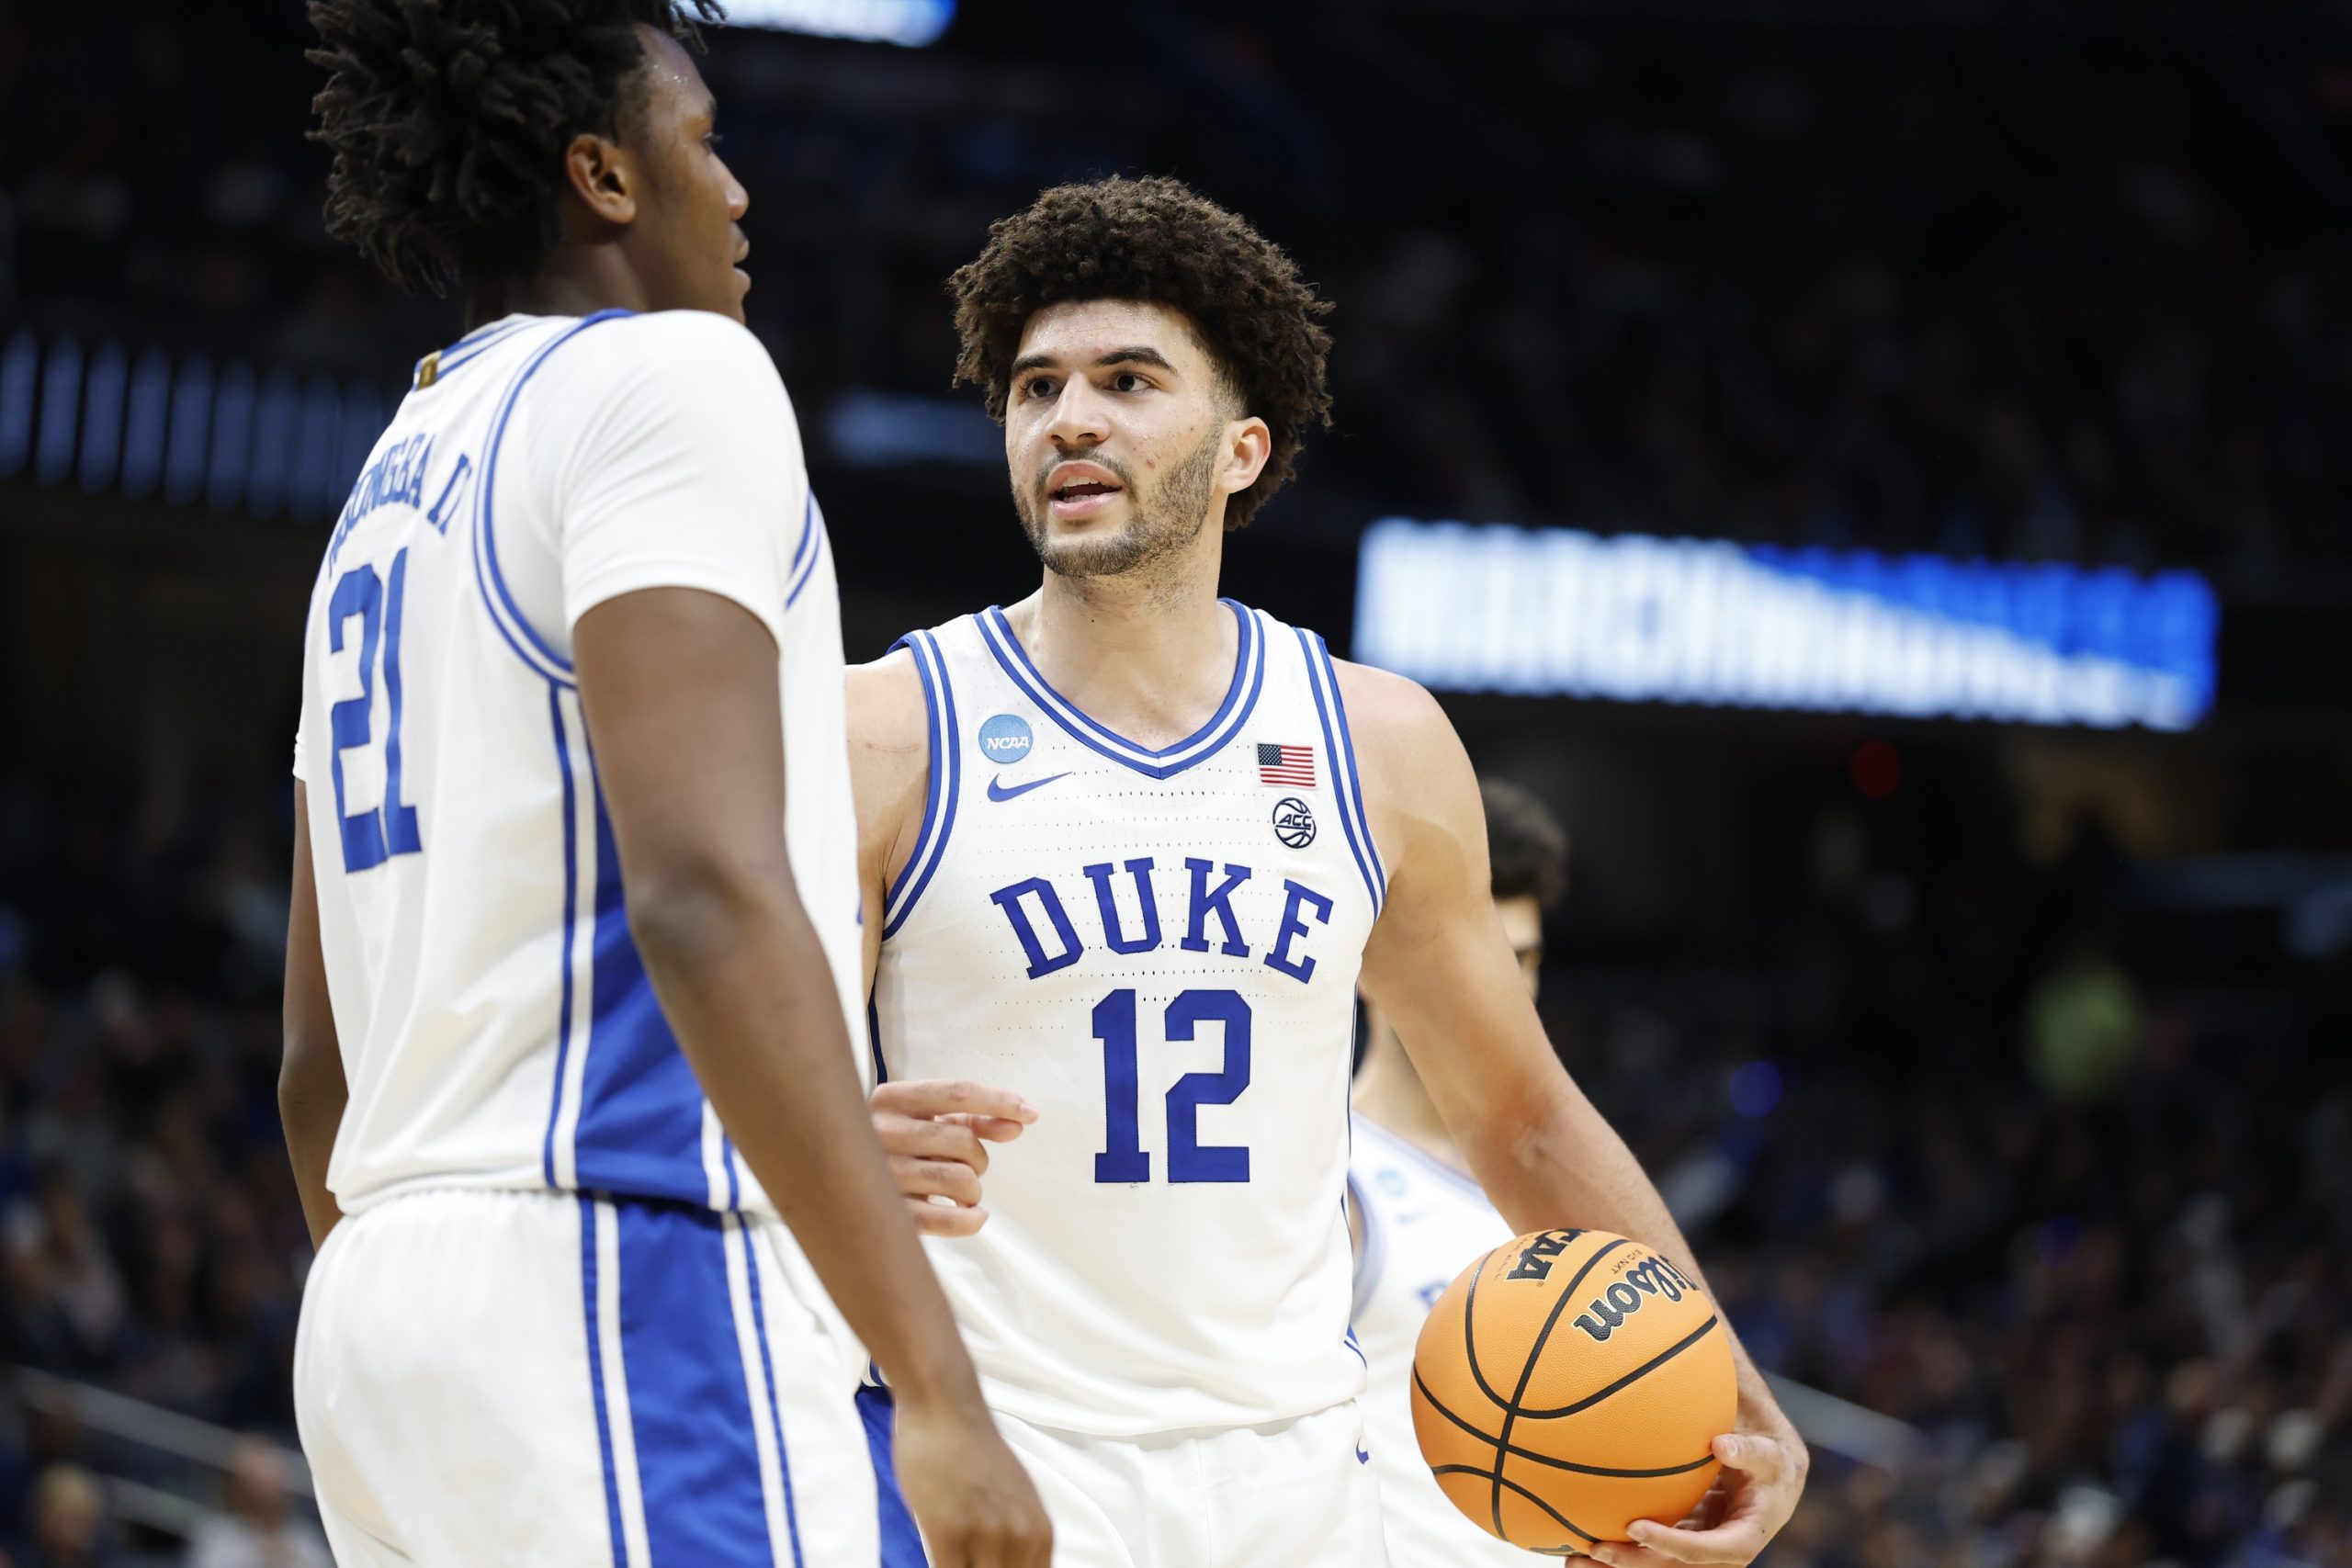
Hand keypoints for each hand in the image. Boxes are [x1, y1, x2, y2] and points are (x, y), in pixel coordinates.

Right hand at [872, 1079, 1035, 1236]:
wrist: (839, 1181)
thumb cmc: (897, 1145)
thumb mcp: (927, 1121)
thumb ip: (973, 1118)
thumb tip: (1019, 1123)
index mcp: (890, 1099)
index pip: (956, 1092)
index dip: (999, 1101)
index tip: (1031, 1114)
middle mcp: (880, 1132)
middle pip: (961, 1139)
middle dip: (979, 1157)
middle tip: (969, 1167)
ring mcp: (881, 1174)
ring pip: (958, 1179)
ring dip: (973, 1189)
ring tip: (962, 1191)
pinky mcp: (886, 1213)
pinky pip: (944, 1219)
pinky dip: (970, 1220)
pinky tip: (975, 1216)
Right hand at [891, 1390, 1052, 1567]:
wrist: (945, 1409)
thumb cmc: (974, 1454)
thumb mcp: (1016, 1500)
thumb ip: (1018, 1539)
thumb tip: (1010, 1564)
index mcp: (1039, 1534)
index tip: (984, 1564)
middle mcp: (1020, 1536)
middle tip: (964, 1559)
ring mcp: (985, 1534)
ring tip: (949, 1552)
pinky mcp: (949, 1530)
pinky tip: (936, 1553)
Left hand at [1591, 1428, 1807, 1565]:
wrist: (1772, 1480)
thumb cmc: (1770, 1464)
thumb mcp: (1768, 1456)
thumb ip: (1748, 1450)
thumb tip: (1721, 1443)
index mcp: (1741, 1540)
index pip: (1702, 1550)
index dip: (1670, 1543)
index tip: (1635, 1526)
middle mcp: (1715, 1554)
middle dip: (1633, 1564)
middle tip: (1595, 1548)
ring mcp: (1695, 1550)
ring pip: (1653, 1566)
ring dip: (1616, 1567)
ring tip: (1573, 1559)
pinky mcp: (1680, 1542)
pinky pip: (1647, 1552)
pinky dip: (1619, 1550)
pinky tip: (1579, 1543)